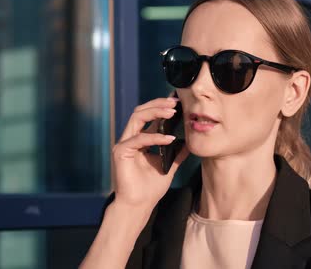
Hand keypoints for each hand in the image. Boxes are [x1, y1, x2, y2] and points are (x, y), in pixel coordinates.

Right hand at [111, 92, 189, 212]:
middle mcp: (129, 139)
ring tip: (172, 112)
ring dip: (155, 112)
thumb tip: (189, 143)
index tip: (178, 103)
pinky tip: (169, 138)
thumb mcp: (168, 167)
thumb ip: (176, 153)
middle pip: (140, 111)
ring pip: (137, 117)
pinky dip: (155, 137)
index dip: (161, 107)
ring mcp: (124, 144)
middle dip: (158, 104)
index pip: (147, 116)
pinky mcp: (121, 152)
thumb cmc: (149, 190)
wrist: (138, 206)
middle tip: (176, 103)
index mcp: (138, 141)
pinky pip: (139, 139)